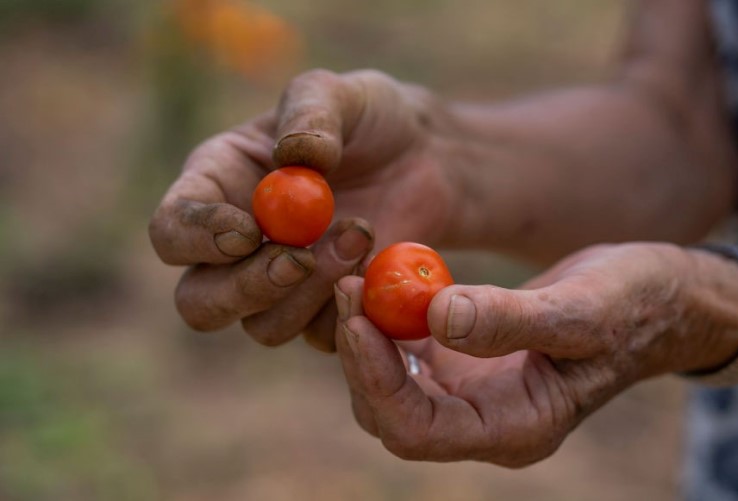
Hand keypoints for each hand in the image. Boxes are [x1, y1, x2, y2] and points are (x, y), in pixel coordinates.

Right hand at [149, 69, 461, 350]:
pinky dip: (350, 308)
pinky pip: (321, 336)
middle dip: (246, 289)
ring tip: (360, 231)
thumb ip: (312, 113)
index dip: (197, 239)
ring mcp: (279, 285)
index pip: (172, 230)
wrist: (425, 157)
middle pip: (201, 303)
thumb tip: (294, 157)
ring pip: (264, 326)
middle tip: (297, 260)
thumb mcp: (342, 94)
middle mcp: (235, 247)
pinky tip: (376, 257)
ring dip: (312, 292)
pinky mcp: (325, 310)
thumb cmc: (369, 118)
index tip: (247, 231)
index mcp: (216, 185)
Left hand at [335, 243, 737, 464]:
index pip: (417, 430)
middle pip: (389, 411)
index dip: (377, 380)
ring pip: (390, 381)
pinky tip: (379, 281)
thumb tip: (437, 316)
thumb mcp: (581, 311)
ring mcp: (469, 393)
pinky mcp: (463, 360)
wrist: (652, 298)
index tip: (357, 319)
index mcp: (512, 430)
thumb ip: (512, 319)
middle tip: (346, 287)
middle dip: (360, 354)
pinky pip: (406, 351)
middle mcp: (481, 421)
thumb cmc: (632, 307)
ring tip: (355, 278)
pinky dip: (386, 320)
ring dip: (366, 334)